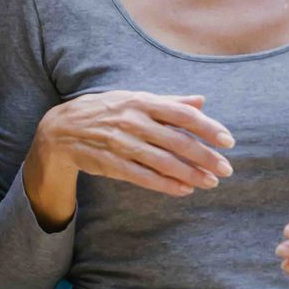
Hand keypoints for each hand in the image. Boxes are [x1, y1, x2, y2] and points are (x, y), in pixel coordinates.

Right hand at [23, 92, 233, 230]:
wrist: (61, 129)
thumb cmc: (105, 111)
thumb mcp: (135, 99)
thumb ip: (169, 102)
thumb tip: (201, 101)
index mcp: (142, 101)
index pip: (181, 115)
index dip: (207, 128)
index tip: (227, 141)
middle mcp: (133, 121)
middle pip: (176, 141)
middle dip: (204, 156)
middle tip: (226, 168)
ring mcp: (121, 143)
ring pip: (162, 161)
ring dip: (190, 173)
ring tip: (211, 181)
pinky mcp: (111, 163)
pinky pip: (143, 176)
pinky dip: (166, 184)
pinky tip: (185, 189)